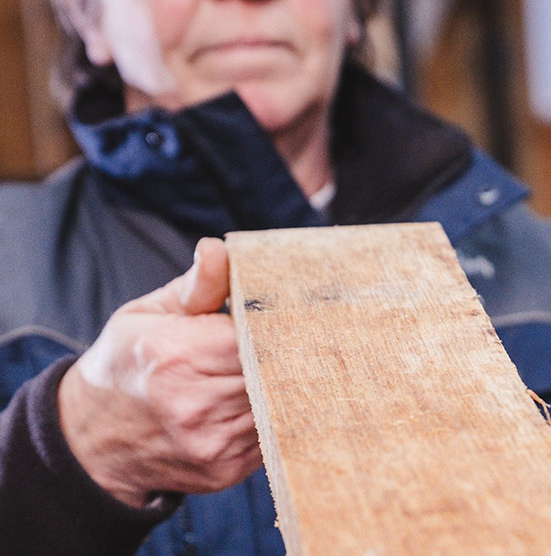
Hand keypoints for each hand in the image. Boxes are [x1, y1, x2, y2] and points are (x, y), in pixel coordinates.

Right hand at [58, 238, 261, 507]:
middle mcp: (193, 404)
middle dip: (282, 350)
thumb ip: (196, 285)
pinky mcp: (226, 469)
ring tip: (271, 367)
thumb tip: (220, 250)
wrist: (92, 441)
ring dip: (279, 383)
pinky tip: (256, 400)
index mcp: (174, 355)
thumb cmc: (127, 364)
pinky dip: (271, 414)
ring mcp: (212, 442)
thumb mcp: (149, 314)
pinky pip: (272, 433)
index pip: (256, 333)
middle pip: (272, 367)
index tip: (283, 313)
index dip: (274, 321)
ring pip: (278, 401)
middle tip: (290, 336)